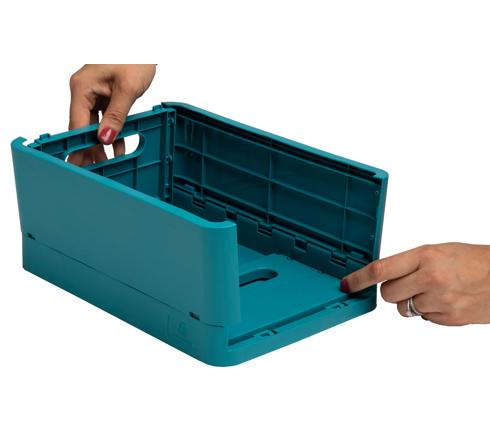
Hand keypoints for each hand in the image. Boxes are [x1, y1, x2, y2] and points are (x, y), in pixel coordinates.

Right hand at [68, 64, 155, 165]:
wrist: (145, 42)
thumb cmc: (135, 57)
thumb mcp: (127, 89)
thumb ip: (116, 116)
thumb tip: (104, 139)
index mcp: (82, 87)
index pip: (77, 123)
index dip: (80, 145)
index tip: (81, 163)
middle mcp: (84, 91)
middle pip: (83, 127)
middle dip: (88, 149)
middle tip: (90, 172)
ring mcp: (95, 93)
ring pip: (95, 125)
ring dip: (102, 145)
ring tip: (105, 167)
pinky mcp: (106, 96)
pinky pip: (106, 119)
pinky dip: (112, 134)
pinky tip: (117, 150)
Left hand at [340, 243, 489, 325]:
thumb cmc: (474, 260)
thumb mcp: (438, 251)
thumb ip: (410, 263)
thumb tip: (385, 277)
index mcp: (425, 257)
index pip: (381, 270)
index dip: (359, 279)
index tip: (347, 285)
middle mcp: (430, 279)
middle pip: (387, 294)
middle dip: (391, 291)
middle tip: (408, 283)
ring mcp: (440, 301)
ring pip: (404, 309)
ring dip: (411, 301)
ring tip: (433, 290)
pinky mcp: (449, 319)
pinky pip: (423, 318)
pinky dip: (429, 311)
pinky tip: (445, 299)